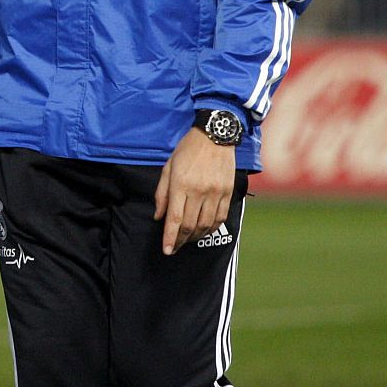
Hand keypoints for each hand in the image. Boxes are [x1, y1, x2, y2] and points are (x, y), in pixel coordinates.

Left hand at [154, 127, 236, 254]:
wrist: (214, 136)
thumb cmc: (186, 150)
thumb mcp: (167, 168)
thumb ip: (162, 194)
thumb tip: (158, 217)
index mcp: (181, 184)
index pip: (175, 218)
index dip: (170, 238)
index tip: (167, 250)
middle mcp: (199, 191)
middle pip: (190, 225)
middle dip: (181, 240)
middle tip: (175, 247)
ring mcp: (215, 193)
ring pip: (206, 224)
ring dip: (196, 236)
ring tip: (187, 240)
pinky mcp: (227, 192)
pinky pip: (220, 217)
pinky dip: (211, 228)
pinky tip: (203, 231)